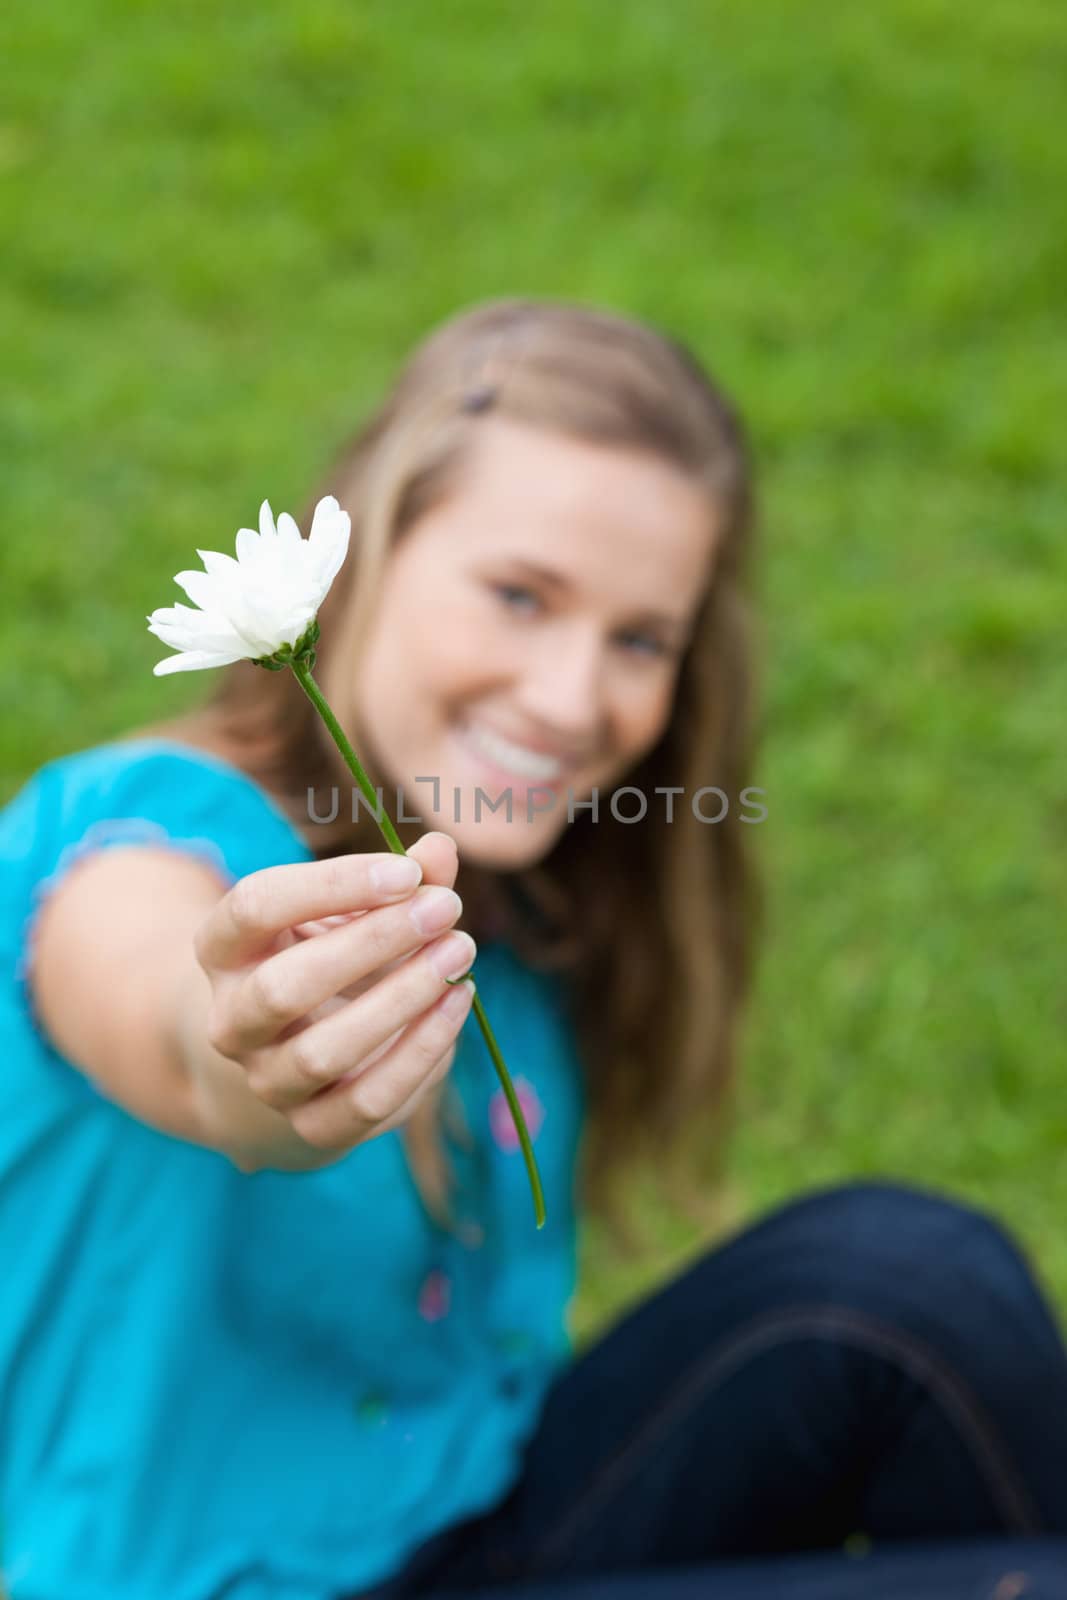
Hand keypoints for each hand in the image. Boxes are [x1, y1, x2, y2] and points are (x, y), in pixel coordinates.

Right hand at [192, 832, 475, 1155]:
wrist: (297, 1057)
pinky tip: (459, 1000)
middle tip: (446, 908)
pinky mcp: (314, 1126)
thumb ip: (399, 879)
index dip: (332, 884)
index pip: (255, 907)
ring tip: (461, 952)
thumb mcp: (352, 910)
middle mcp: (232, 1019)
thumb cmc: (330, 956)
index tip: (408, 872)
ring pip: (322, 1053)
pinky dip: (421, 1052)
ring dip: (402, 999)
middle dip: (373, 943)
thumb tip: (441, 849)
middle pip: (284, 987)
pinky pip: (366, 1102)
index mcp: (225, 949)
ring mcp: (267, 1079)